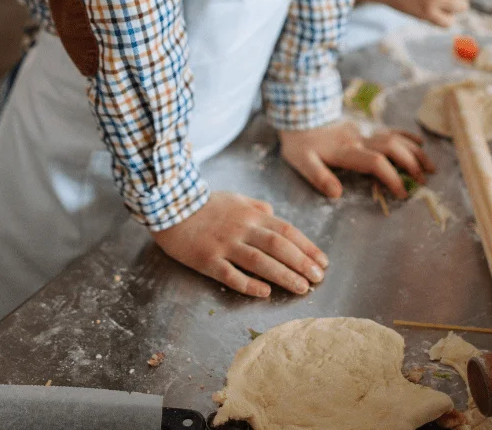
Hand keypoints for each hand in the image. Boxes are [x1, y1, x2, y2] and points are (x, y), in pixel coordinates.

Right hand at [151, 191, 326, 297]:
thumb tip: (273, 212)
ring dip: (283, 275)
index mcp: (251, 214)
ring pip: (259, 261)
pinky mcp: (207, 260)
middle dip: (301, 262)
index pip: (286, 230)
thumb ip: (255, 206)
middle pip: (278, 246)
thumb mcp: (234, 198)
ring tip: (302, 288)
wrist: (169, 206)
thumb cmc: (204, 204)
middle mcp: (242, 229)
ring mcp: (224, 245)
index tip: (322, 261)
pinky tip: (265, 292)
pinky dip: (248, 284)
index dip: (307, 246)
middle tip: (318, 278)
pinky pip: (231, 274)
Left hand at [280, 120, 434, 199]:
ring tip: (430, 168)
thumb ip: (319, 176)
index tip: (402, 194)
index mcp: (346, 151)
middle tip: (423, 182)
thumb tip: (337, 193)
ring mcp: (364, 132)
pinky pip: (390, 130)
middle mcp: (359, 140)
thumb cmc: (300, 143)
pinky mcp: (364, 129)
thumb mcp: (302, 162)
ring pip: (396, 138)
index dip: (391, 177)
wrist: (298, 116)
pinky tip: (419, 143)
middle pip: (392, 148)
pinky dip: (406, 136)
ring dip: (414, 152)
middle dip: (411, 164)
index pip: (376, 162)